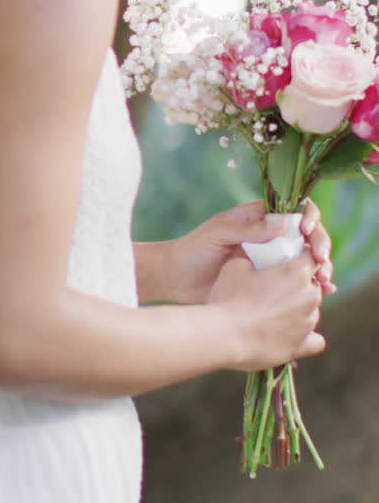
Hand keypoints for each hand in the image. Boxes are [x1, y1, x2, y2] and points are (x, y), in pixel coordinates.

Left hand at [168, 199, 334, 305]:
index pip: (294, 211)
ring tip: (324, 281)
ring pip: (305, 260)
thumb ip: (247, 229)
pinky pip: (296, 282)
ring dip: (320, 268)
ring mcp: (271, 261)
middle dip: (320, 246)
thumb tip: (284, 224)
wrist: (176, 280)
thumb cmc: (193, 250)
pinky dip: (312, 286)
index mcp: (258, 218)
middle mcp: (270, 238)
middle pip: (307, 236)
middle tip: (321, 261)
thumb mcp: (218, 234)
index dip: (308, 218)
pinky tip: (326, 292)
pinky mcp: (269, 283)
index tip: (308, 232)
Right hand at [208, 249, 324, 370]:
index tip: (286, 260)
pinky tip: (290, 334)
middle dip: (298, 283)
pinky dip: (306, 336)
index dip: (301, 256)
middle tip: (273, 287)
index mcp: (297, 272)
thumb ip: (255, 258)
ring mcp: (308, 322)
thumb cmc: (229, 297)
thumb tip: (257, 259)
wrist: (224, 335)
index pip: (312, 256)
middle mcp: (310, 296)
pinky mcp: (302, 345)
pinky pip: (315, 341)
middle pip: (313, 284)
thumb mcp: (236, 264)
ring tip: (272, 313)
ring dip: (299, 308)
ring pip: (312, 310)